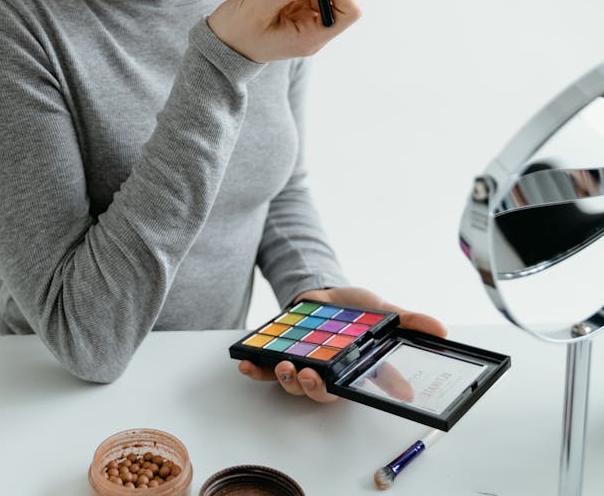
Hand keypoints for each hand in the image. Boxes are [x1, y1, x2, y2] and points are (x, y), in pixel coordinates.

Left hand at [237, 286, 446, 404]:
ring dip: (283, 378)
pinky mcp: (278, 354)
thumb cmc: (358, 311)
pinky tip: (245, 364)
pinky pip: (263, 369)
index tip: (351, 386)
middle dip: (310, 388)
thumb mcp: (383, 311)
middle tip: (308, 376)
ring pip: (290, 383)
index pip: (352, 388)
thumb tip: (441, 330)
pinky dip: (254, 370)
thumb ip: (408, 321)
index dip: (351, 391)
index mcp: (350, 370)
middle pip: (316, 392)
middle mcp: (325, 373)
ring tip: (284, 365)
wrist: (327, 293)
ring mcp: (301, 365)